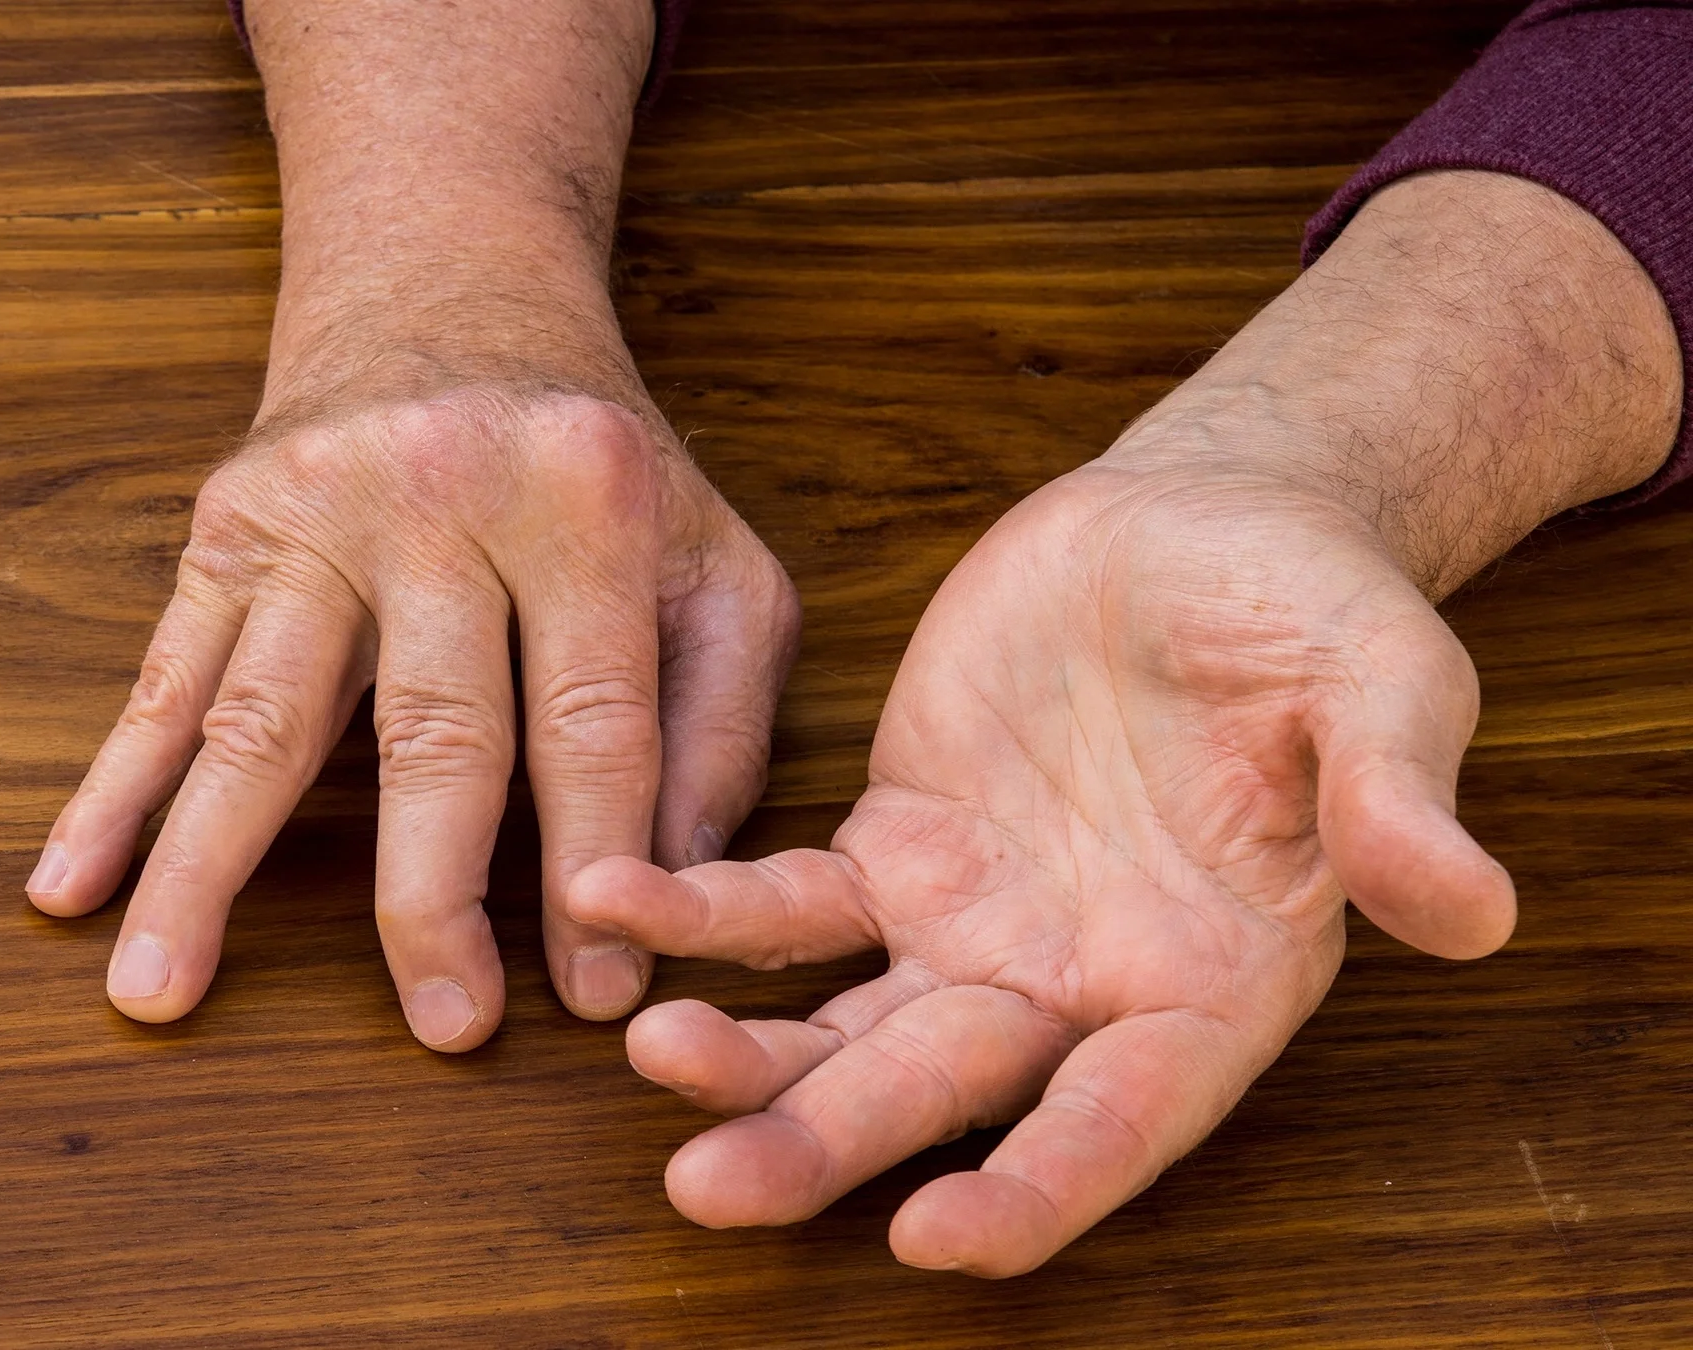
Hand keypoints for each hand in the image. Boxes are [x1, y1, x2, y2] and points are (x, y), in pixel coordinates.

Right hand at [32, 385, 795, 1046]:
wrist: (447, 283)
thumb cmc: (597, 458)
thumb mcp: (713, 556)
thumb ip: (717, 719)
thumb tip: (674, 891)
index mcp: (584, 502)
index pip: (593, 719)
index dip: (595, 867)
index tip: (591, 994)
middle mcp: (442, 497)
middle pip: (432, 731)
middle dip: (429, 897)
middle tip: (440, 1028)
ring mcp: (314, 509)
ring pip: (261, 715)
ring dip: (203, 869)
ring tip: (154, 995)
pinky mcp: (225, 525)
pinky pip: (163, 675)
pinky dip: (113, 789)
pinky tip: (69, 884)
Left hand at [570, 458, 1501, 1272]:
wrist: (1203, 525)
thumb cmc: (1314, 613)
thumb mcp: (1386, 681)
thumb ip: (1399, 795)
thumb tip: (1474, 909)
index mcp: (1211, 987)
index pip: (1125, 1119)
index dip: (1040, 1187)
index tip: (934, 1239)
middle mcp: (1077, 987)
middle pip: (945, 1096)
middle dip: (826, 1148)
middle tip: (707, 1192)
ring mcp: (973, 926)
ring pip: (842, 1023)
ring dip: (742, 1053)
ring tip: (645, 1051)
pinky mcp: (895, 846)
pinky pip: (787, 899)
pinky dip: (701, 911)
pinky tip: (614, 900)